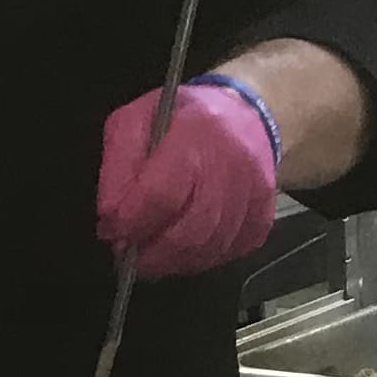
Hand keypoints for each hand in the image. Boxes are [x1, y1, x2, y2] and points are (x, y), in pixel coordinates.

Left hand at [98, 78, 278, 273]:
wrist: (247, 115)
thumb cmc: (184, 117)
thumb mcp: (135, 121)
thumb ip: (118, 167)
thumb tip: (111, 217)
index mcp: (196, 135)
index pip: (162, 195)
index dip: (132, 221)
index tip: (111, 230)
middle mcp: (232, 167)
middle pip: (189, 232)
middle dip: (151, 253)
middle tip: (127, 255)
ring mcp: (254, 196)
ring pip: (209, 249)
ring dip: (173, 261)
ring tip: (151, 254)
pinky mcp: (264, 217)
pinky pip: (229, 253)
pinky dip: (200, 259)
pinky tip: (184, 248)